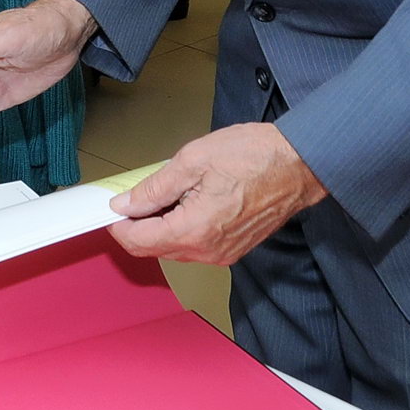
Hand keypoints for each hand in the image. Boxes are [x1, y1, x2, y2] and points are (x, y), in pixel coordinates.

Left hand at [106, 123, 326, 265]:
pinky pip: (195, 245)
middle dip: (137, 224)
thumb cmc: (254, 157)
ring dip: (159, 226)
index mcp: (194, 230)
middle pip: (154, 248)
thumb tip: (126, 204)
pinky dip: (181, 228)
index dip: (117, 224)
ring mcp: (223, 253)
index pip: (139, 241)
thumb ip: (154, 188)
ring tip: (164, 192)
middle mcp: (208, 251)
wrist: (299, 164)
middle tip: (135, 194)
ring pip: (174, 248)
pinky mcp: (233, 248)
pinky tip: (185, 202)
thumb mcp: (192, 161)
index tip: (110, 207)